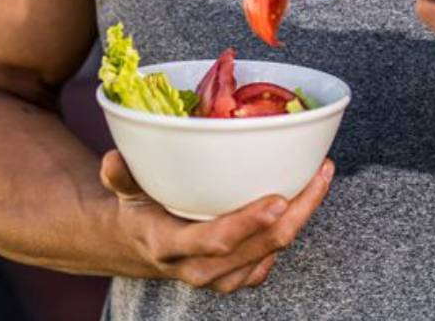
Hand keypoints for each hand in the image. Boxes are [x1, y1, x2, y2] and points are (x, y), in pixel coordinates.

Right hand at [100, 149, 334, 292]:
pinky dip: (293, 228)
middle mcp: (200, 268)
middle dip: (294, 215)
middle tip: (318, 175)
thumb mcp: (125, 192)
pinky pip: (272, 257)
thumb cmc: (139, 211)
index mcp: (171, 247)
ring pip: (272, 252)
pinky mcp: (239, 276)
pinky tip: (309, 197)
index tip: (278, 199)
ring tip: (321, 176)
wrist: (141, 249)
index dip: (248, 223)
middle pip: (259, 248)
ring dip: (302, 216)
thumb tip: (114, 157)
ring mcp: (223, 276)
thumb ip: (120, 177)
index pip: (213, 242)